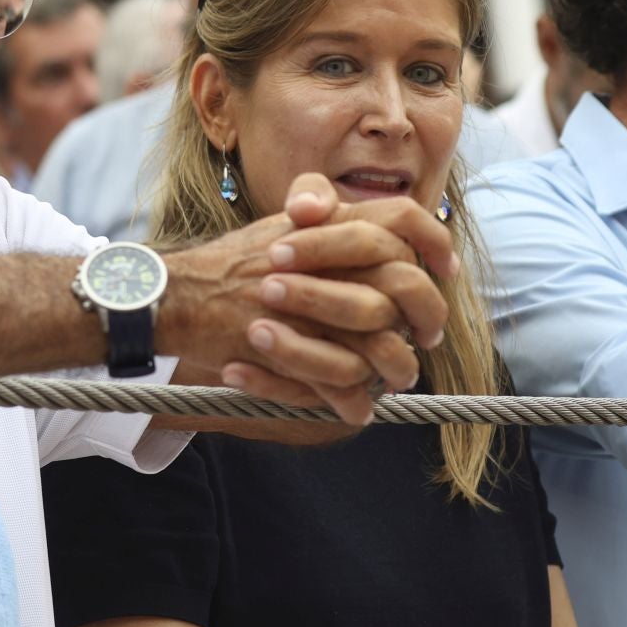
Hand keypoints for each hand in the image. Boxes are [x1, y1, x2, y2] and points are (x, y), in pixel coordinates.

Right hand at [158, 174, 453, 423]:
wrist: (179, 295)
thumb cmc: (232, 265)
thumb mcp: (281, 224)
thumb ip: (331, 219)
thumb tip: (388, 232)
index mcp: (328, 222)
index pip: (402, 218)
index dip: (434, 242)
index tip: (446, 270)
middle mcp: (325, 260)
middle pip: (406, 284)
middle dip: (427, 316)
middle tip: (426, 337)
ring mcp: (308, 307)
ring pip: (383, 344)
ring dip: (397, 368)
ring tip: (396, 380)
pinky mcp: (293, 349)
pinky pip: (342, 383)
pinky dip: (353, 402)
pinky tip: (357, 409)